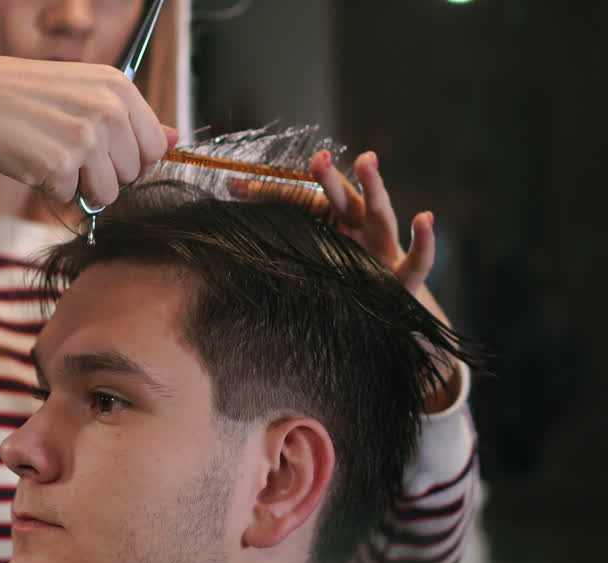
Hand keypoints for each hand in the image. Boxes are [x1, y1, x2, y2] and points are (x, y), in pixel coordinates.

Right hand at [0, 53, 176, 206]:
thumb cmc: (26, 95)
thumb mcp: (84, 92)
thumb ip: (130, 118)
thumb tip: (174, 141)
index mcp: (119, 87)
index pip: (153, 149)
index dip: (127, 161)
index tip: (100, 153)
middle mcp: (109, 109)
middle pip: (133, 175)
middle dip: (103, 176)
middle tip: (68, 153)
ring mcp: (85, 138)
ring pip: (107, 194)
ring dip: (78, 187)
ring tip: (51, 157)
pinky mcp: (58, 165)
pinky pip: (67, 198)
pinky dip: (47, 188)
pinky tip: (30, 159)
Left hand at [230, 150, 461, 411]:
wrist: (381, 323)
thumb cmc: (339, 289)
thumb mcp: (303, 272)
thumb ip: (269, 255)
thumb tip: (216, 246)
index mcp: (328, 226)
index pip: (298, 202)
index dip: (270, 194)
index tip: (236, 187)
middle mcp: (357, 231)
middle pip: (338, 199)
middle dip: (327, 178)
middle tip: (314, 158)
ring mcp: (383, 250)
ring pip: (379, 212)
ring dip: (374, 186)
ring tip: (367, 160)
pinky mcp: (405, 277)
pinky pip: (419, 259)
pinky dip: (425, 239)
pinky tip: (426, 217)